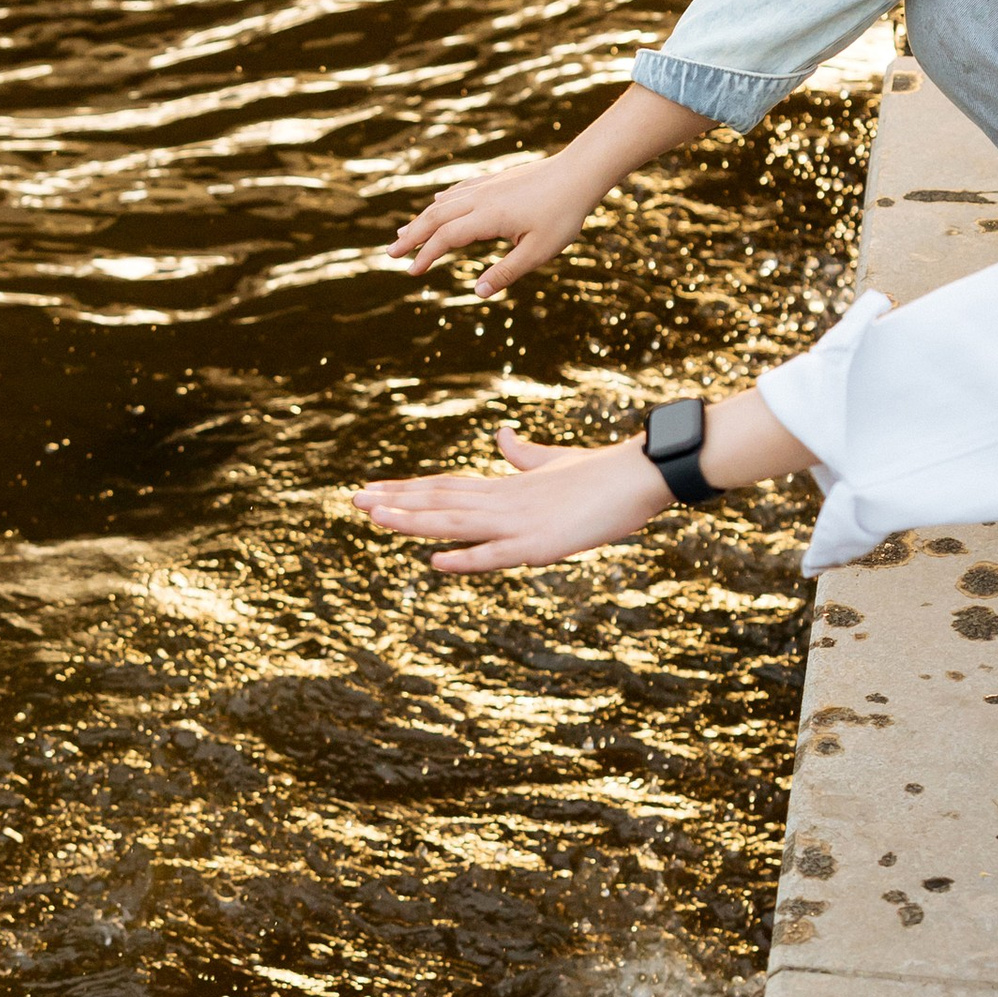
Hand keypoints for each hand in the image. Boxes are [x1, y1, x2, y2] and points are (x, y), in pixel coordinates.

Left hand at [358, 426, 664, 574]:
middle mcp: (506, 501)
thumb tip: (500, 435)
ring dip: (415, 521)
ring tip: (376, 519)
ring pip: (457, 522)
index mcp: (507, 486)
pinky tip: (436, 561)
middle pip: (441, 501)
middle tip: (354, 501)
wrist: (643, 473)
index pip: (446, 487)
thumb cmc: (605, 473)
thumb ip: (525, 456)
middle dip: (396, 502)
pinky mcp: (542, 545)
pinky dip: (466, 557)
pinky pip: (496, 554)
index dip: (407, 490)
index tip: (372, 490)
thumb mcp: (557, 463)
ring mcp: (521, 523)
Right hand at [383, 158, 590, 296]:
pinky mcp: (496, 180)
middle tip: (391, 253)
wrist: (579, 173)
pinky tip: (436, 203)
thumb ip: (506, 273)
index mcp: (487, 218)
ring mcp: (487, 187)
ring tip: (406, 233)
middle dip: (412, 236)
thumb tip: (476, 293)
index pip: (446, 238)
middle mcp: (480, 199)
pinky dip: (443, 201)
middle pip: (435, 217)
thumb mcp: (537, 252)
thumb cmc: (562, 215)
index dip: (426, 255)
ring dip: (422, 219)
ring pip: (445, 203)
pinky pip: (460, 190)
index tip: (412, 272)